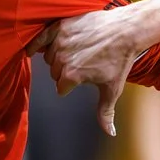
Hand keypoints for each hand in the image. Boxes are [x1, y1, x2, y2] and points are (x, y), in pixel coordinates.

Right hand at [41, 8, 145, 135]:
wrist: (126, 30)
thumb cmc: (120, 60)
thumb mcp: (112, 89)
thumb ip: (105, 112)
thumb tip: (110, 133)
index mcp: (72, 75)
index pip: (61, 88)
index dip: (70, 86)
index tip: (82, 80)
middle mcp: (63, 59)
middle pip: (54, 72)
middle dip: (64, 72)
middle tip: (81, 65)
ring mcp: (60, 41)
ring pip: (48, 56)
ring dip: (56, 57)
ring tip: (74, 53)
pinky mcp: (60, 26)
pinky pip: (41, 38)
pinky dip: (37, 44)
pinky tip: (33, 50)